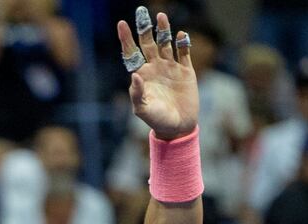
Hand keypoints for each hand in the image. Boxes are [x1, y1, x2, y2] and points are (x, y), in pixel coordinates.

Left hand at [117, 8, 198, 139]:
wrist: (178, 127)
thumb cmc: (157, 120)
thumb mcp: (143, 109)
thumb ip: (137, 93)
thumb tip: (135, 75)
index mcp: (141, 75)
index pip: (131, 52)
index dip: (126, 38)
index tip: (121, 24)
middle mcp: (154, 67)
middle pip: (147, 42)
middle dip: (145, 28)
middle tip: (141, 11)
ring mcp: (170, 67)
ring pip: (165, 43)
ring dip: (163, 30)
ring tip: (161, 16)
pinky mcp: (186, 70)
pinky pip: (183, 52)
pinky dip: (182, 43)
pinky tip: (180, 35)